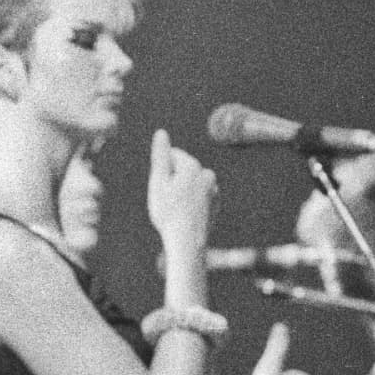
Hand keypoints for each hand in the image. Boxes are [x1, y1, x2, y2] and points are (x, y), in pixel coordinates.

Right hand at [145, 129, 215, 256]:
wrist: (188, 242)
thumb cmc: (169, 212)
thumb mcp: (158, 181)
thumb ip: (160, 155)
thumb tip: (161, 132)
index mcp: (192, 165)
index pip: (172, 155)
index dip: (161, 171)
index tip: (160, 188)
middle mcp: (207, 174)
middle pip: (183, 169)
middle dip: (173, 180)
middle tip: (166, 202)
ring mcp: (213, 190)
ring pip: (191, 184)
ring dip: (182, 192)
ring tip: (176, 211)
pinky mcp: (215, 204)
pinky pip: (198, 197)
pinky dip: (191, 203)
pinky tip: (185, 216)